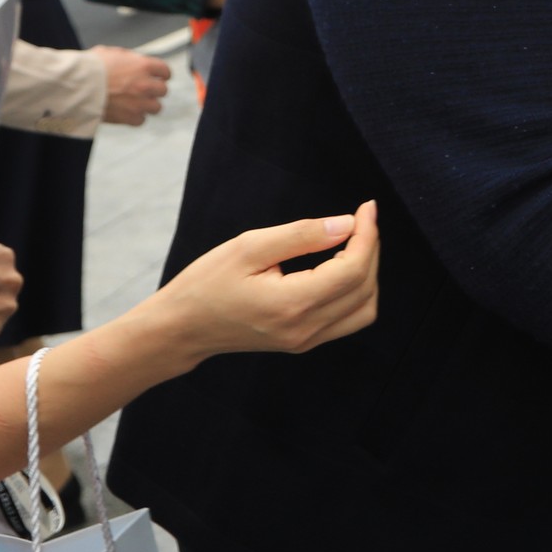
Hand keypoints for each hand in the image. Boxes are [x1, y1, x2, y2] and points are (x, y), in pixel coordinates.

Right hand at [95, 46, 171, 124]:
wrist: (75, 85)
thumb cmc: (89, 67)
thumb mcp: (110, 53)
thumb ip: (127, 58)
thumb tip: (133, 61)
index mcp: (143, 66)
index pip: (165, 71)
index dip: (161, 74)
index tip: (159, 77)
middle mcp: (145, 84)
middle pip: (163, 90)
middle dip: (155, 90)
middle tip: (145, 90)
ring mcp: (139, 102)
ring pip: (156, 107)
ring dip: (148, 105)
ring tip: (137, 103)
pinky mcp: (129, 117)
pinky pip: (141, 120)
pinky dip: (135, 117)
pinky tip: (127, 112)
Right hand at [137, 201, 380, 371]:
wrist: (182, 328)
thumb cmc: (206, 283)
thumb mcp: (249, 247)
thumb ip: (301, 235)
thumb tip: (346, 224)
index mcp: (291, 305)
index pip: (353, 270)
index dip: (367, 235)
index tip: (366, 208)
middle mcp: (305, 329)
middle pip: (364, 287)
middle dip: (370, 248)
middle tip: (360, 219)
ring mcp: (306, 341)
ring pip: (364, 308)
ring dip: (368, 271)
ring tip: (354, 241)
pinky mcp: (304, 342)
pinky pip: (350, 319)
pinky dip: (357, 290)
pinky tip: (343, 266)